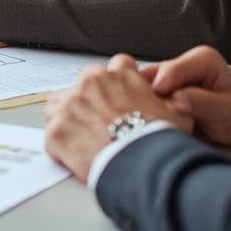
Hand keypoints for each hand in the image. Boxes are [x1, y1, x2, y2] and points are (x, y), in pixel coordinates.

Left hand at [43, 54, 193, 180]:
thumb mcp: (178, 114)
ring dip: (68, 119)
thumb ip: (171, 101)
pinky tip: (74, 158)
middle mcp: (91, 82)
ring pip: (59, 106)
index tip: (120, 97)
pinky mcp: (57, 130)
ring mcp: (70, 105)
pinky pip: (53, 136)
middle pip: (83, 85)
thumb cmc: (158, 141)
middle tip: (99, 123)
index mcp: (120, 75)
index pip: (118, 65)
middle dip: (89, 101)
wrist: (140, 165)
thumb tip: (178, 101)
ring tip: (81, 139)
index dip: (119, 83)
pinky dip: (60, 147)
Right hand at [140, 45, 230, 146]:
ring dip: (144, 104)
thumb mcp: (225, 109)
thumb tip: (174, 101)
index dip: (160, 90)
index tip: (157, 111)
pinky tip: (151, 122)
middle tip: (153, 121)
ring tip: (152, 123)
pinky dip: (144, 108)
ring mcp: (170, 75)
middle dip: (148, 99)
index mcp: (202, 59)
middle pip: (151, 76)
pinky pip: (143, 94)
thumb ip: (200, 103)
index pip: (170, 70)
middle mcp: (183, 63)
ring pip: (142, 85)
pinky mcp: (162, 88)